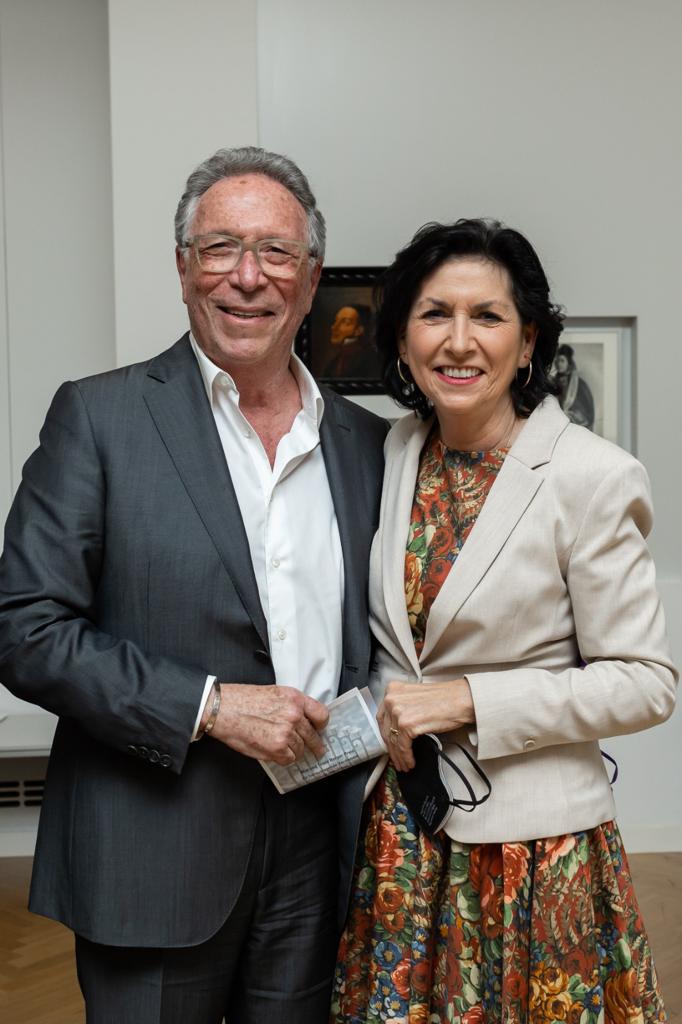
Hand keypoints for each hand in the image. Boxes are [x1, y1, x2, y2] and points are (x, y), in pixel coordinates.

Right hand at [205, 684, 328, 764]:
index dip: (321, 725)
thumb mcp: (274, 693)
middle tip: (317, 750)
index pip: (322, 715)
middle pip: (313, 735)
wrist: (222, 709)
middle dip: (315, 745)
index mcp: (294, 698)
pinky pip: (289, 759)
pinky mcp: (276, 748)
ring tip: (282, 747)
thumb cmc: (242, 700)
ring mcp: (286, 732)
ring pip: (301, 749)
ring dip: (294, 751)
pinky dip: (283, 758)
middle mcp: (294, 714)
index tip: (319, 730)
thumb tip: (304, 720)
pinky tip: (274, 752)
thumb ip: (292, 705)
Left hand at [377, 678, 474, 771]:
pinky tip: (410, 762)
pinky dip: (406, 757)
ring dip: (399, 756)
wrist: (461, 699)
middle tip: (396, 759)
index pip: (383, 717)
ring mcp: (398, 711)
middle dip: (391, 748)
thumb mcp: (415, 698)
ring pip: (393, 740)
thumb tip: (395, 729)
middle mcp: (392, 698)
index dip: (386, 734)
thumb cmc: (445, 699)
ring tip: (404, 764)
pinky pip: (403, 746)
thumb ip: (402, 708)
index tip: (389, 744)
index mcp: (393, 689)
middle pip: (386, 730)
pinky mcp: (407, 724)